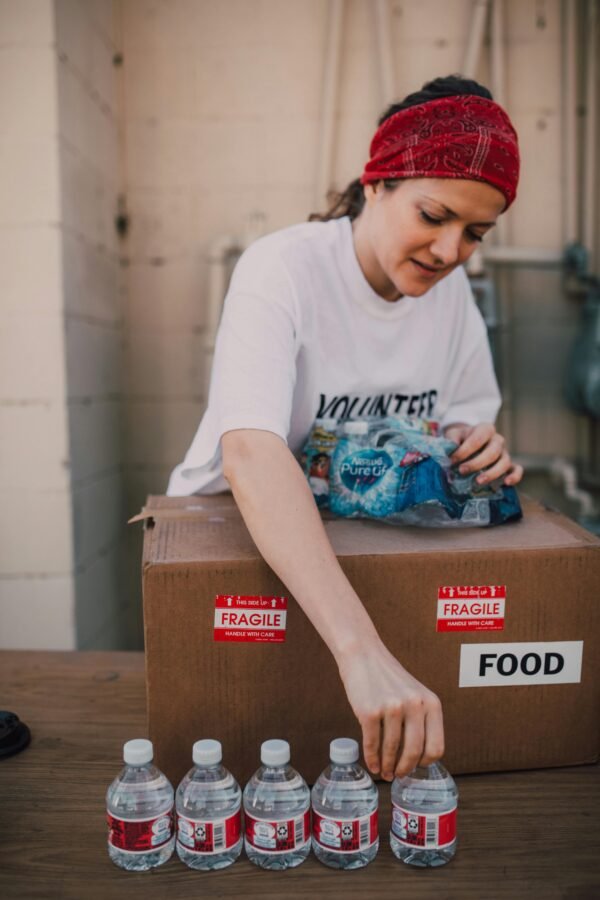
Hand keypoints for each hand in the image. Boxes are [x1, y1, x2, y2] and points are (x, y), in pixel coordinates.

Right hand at [337, 640, 443, 779]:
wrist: (363, 655)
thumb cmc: (388, 677)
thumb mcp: (415, 694)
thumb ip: (421, 719)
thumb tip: (418, 757)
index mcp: (431, 703)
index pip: (436, 746)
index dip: (425, 762)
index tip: (416, 767)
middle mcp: (414, 705)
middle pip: (415, 752)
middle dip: (405, 768)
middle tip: (398, 775)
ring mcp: (391, 708)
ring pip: (392, 750)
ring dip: (388, 766)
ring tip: (384, 771)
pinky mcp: (369, 711)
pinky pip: (372, 743)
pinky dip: (372, 758)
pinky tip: (372, 764)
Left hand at [444, 422, 522, 486]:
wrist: (468, 443)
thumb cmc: (461, 439)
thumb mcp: (454, 435)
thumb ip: (451, 440)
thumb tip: (451, 449)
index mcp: (485, 429)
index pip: (478, 439)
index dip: (465, 450)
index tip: (452, 460)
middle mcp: (497, 440)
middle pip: (492, 452)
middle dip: (476, 463)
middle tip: (462, 471)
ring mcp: (505, 453)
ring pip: (505, 462)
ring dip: (492, 473)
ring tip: (478, 482)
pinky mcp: (509, 465)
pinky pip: (517, 469)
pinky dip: (514, 476)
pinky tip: (506, 483)